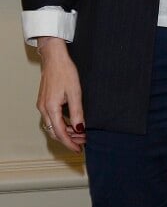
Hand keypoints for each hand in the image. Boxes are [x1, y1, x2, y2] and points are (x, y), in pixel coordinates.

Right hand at [37, 37, 85, 152]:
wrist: (54, 57)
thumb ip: (77, 112)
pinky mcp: (45, 101)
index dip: (70, 143)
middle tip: (83, 142)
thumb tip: (80, 129)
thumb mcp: (75, 92)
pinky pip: (52, 118)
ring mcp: (43, 105)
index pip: (60, 133)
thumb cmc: (64, 71)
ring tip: (80, 133)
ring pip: (53, 126)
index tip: (80, 149)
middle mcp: (44, 109)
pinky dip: (62, 124)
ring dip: (66, 132)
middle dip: (69, 139)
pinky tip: (72, 123)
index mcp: (50, 108)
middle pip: (55, 132)